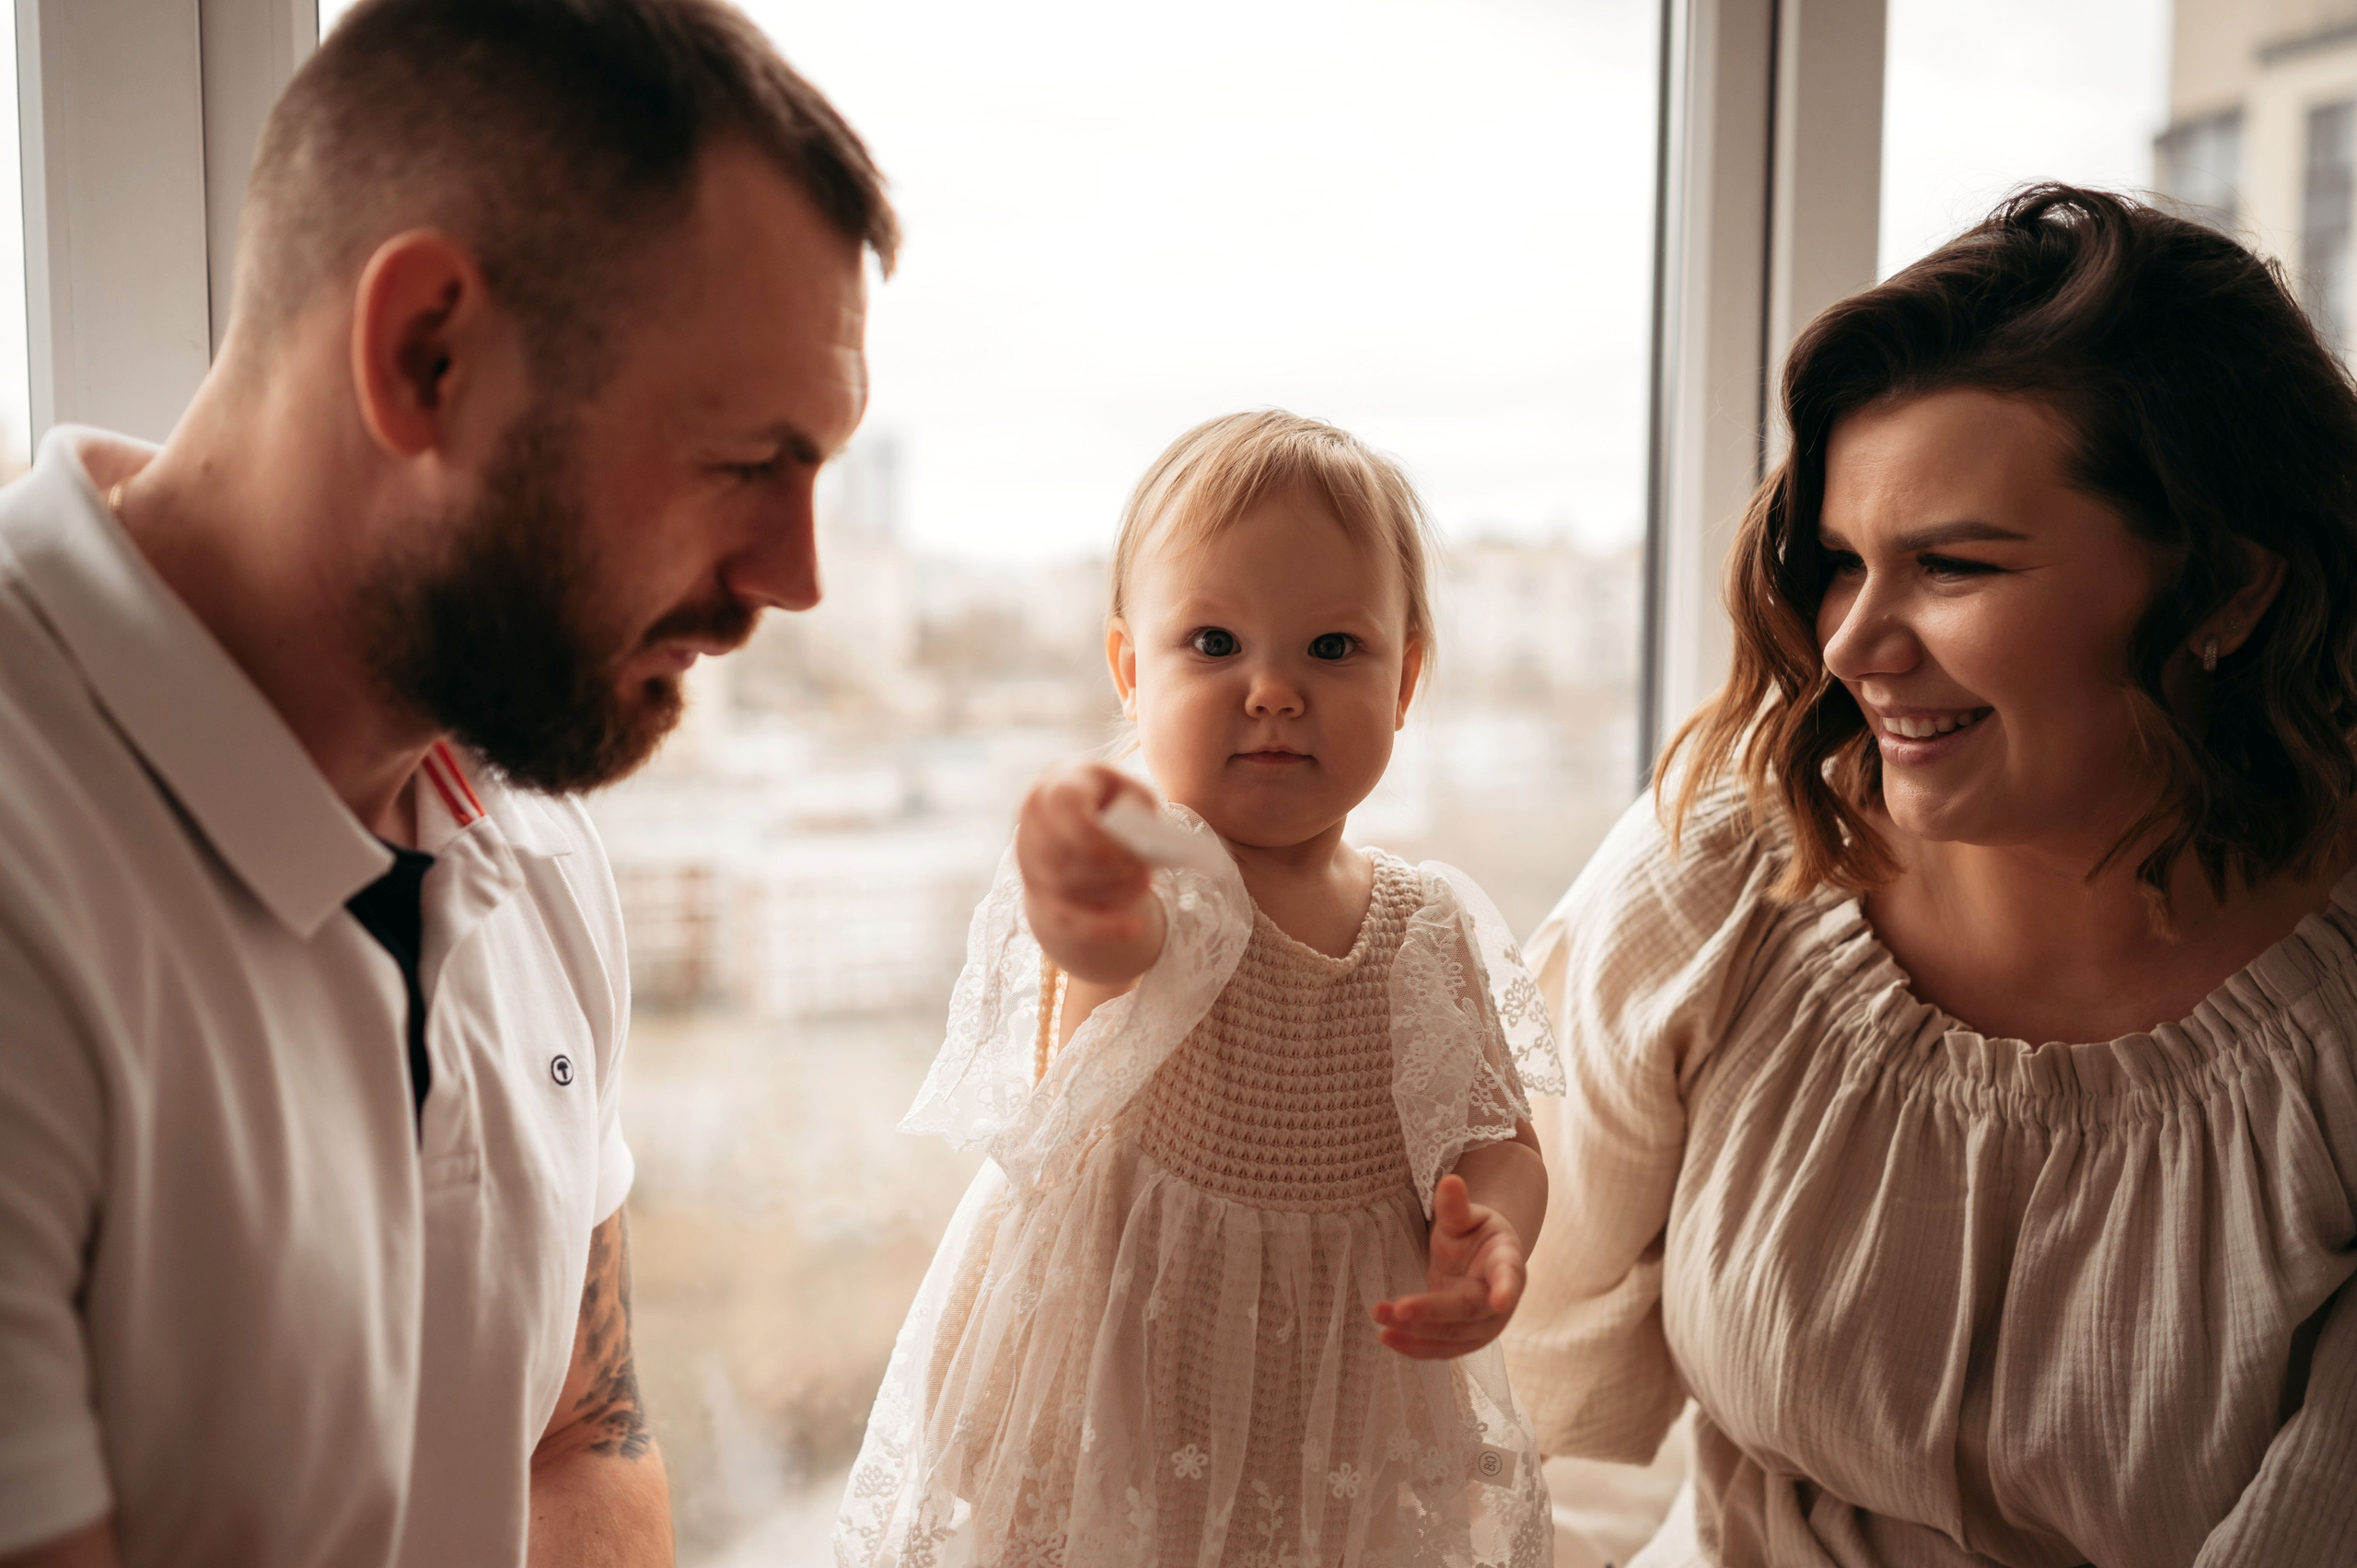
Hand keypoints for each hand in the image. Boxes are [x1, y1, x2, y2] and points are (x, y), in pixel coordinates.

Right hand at [1016, 760, 1165, 982]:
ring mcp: (1028, 857)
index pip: (1063, 808)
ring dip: (1112, 892)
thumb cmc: (1113, 801)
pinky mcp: (1036, 890)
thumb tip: (1137, 847)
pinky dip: (1101, 927)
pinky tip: (1135, 928)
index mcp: (1057, 785)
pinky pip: (1065, 917)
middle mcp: (1033, 819)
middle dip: (1109, 871)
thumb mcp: (1132, 793)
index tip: (1129, 854)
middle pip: (1063, 855)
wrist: (1082, 821)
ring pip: (1066, 887)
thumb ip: (1137, 811)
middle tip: (1146, 874)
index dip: (1094, 837)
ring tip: (1145, 884)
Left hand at [1372, 1174, 1526, 1359]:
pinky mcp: (1464, 1339)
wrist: (1479, 1260)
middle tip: (1399, 1309)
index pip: (1508, 1275)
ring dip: (1416, 1335)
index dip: (1506, 1288)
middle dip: (1432, 1313)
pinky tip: (1388, 1338)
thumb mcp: (1466, 1216)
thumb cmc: (1474, 1233)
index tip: (1501, 1300)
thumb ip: (1455, 1206)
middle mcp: (1500, 1300)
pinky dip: (1415, 1348)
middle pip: (1468, 1310)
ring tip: (1381, 1326)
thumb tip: (1450, 1181)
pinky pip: (1441, 1349)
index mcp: (1507, 1262)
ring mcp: (1484, 1325)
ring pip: (1452, 1337)